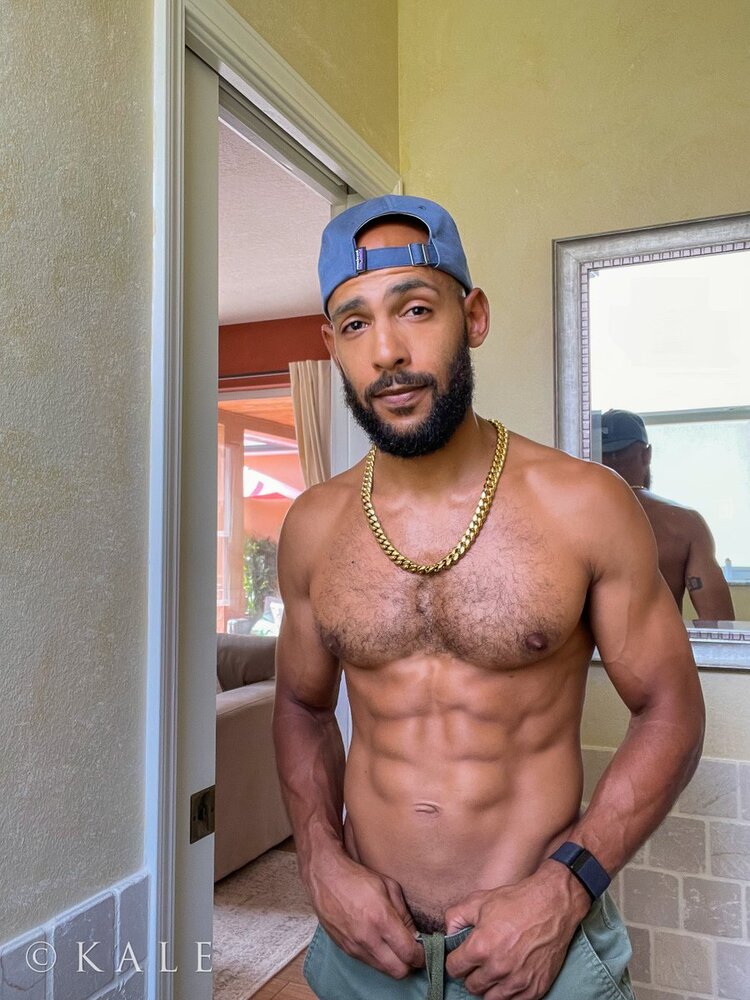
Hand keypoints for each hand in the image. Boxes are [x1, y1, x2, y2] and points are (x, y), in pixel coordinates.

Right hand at [307, 848, 424, 978]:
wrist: (325, 878)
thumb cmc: (358, 878)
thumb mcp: (389, 887)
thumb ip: (404, 914)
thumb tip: (415, 935)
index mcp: (381, 919)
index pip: (409, 953)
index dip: (422, 955)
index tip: (425, 950)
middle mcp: (367, 937)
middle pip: (398, 970)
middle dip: (410, 964)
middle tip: (412, 950)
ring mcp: (354, 946)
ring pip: (383, 970)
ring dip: (393, 962)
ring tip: (395, 945)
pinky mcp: (345, 949)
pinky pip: (368, 963)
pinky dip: (378, 958)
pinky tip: (379, 942)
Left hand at [444, 862, 589, 998]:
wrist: (552, 905)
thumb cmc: (516, 901)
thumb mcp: (479, 900)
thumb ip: (455, 917)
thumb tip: (447, 934)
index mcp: (480, 948)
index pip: (454, 969)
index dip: (455, 960)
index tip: (461, 956)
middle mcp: (498, 969)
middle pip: (471, 986)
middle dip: (472, 974)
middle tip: (480, 961)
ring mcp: (518, 981)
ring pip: (491, 999)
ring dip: (489, 986)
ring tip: (494, 970)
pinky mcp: (536, 988)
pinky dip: (509, 992)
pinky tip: (510, 976)